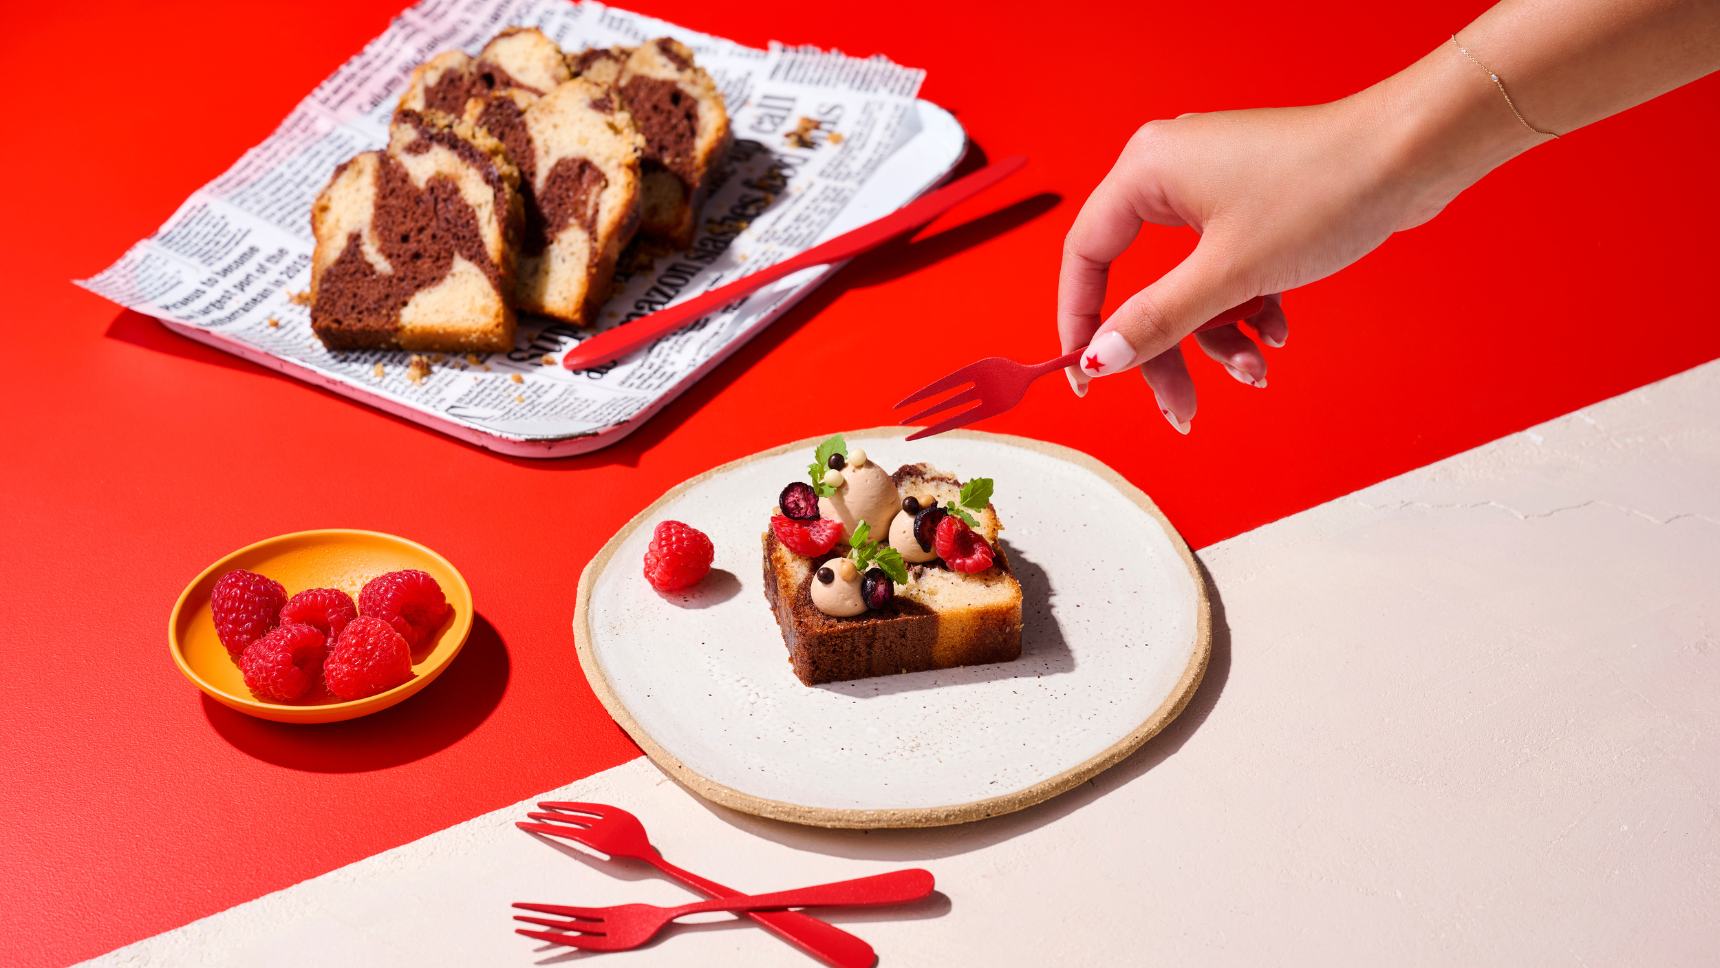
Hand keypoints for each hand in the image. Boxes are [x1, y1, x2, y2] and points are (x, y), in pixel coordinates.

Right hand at [1057, 96, 1472, 431]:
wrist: (1412, 154)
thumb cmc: (1323, 190)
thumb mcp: (1229, 272)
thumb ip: (1157, 320)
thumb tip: (1101, 359)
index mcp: (1146, 171)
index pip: (1085, 259)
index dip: (1080, 324)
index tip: (1085, 378)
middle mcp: (1171, 173)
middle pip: (1141, 283)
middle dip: (1166, 349)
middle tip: (1180, 406)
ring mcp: (1215, 188)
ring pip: (1190, 283)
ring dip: (1217, 334)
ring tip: (1254, 369)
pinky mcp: (1253, 203)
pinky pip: (1226, 269)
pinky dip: (1246, 306)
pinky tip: (1278, 330)